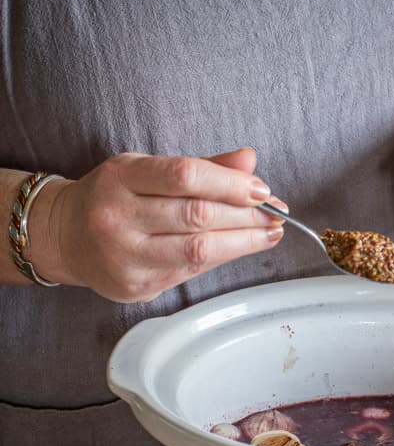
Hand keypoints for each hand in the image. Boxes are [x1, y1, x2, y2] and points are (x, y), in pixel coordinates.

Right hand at [44, 147, 285, 301]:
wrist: (64, 236)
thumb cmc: (115, 197)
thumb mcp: (147, 169)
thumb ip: (201, 166)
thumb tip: (249, 160)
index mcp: (121, 177)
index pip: (185, 175)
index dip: (230, 183)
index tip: (262, 189)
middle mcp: (117, 217)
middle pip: (198, 215)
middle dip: (247, 215)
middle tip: (277, 214)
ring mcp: (124, 256)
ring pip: (199, 249)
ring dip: (244, 242)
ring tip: (269, 233)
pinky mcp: (135, 285)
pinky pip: (190, 271)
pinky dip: (222, 257)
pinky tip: (240, 248)